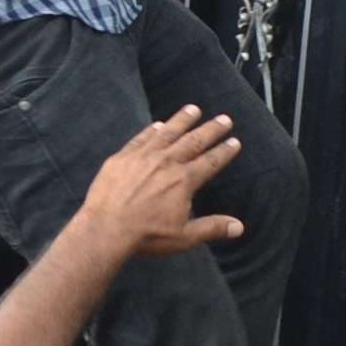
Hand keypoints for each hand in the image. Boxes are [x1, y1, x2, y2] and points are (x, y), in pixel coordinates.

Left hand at [72, 105, 243, 259]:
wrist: (106, 229)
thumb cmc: (146, 236)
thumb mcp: (184, 237)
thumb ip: (212, 228)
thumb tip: (239, 227)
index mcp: (184, 181)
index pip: (211, 161)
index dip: (224, 151)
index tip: (235, 141)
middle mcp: (166, 163)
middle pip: (194, 141)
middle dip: (211, 129)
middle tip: (224, 118)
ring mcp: (143, 157)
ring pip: (167, 133)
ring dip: (182, 120)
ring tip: (193, 109)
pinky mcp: (122, 158)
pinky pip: (140, 139)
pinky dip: (151, 130)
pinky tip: (157, 124)